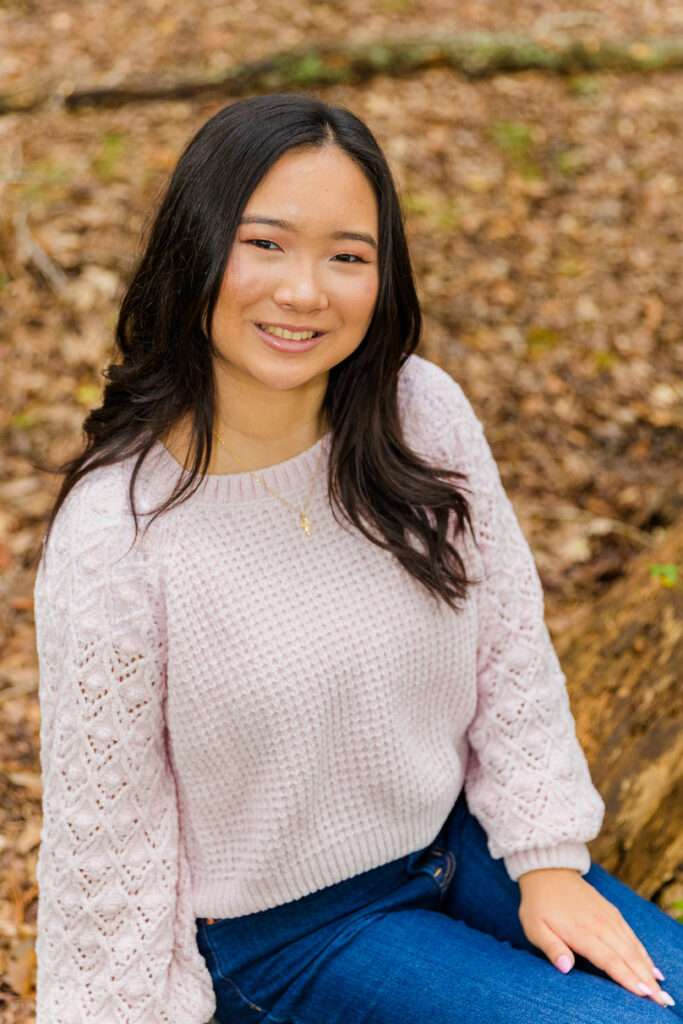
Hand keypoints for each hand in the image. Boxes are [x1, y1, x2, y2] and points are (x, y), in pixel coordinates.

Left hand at [517, 868, 674, 1007]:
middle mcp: (600, 925)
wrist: (548, 870)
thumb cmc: (539, 904)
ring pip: (633, 946)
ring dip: (648, 968)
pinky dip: (643, 952)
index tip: (644, 994)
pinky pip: (631, 935)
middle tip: (662, 1001)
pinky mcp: (611, 912)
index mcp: (582, 932)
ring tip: (661, 989)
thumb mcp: (535, 927)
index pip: (610, 960)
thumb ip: (552, 948)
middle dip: (646, 980)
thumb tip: (566, 968)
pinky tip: (651, 966)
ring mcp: (608, 917)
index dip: (628, 978)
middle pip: (628, 956)